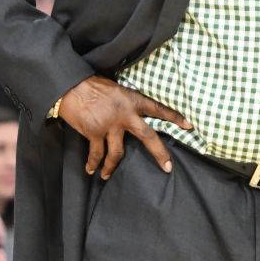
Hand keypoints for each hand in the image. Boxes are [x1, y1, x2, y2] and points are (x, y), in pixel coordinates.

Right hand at [55, 76, 192, 178]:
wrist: (70, 87)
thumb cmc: (93, 85)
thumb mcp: (116, 89)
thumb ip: (127, 103)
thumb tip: (133, 115)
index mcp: (132, 100)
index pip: (158, 108)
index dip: (174, 117)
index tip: (189, 126)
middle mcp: (125, 114)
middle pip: (147, 137)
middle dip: (159, 153)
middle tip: (168, 167)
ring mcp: (110, 125)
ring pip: (118, 153)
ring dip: (111, 167)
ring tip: (107, 175)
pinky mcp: (94, 132)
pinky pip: (96, 154)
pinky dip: (93, 163)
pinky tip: (90, 170)